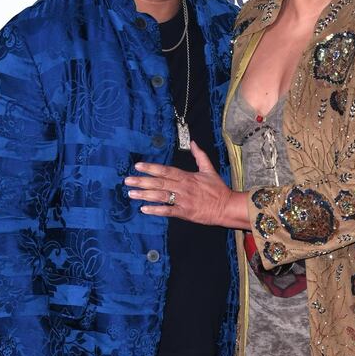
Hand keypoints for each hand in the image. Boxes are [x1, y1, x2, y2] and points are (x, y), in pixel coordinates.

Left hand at [125, 141, 250, 228]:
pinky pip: (168, 211)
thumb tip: (194, 143)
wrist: (227, 207)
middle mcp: (183, 187)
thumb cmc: (218, 189)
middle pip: (159, 183)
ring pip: (161, 196)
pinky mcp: (185, 213)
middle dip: (142, 181)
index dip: (151, 168)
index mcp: (187, 176)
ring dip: (145, 195)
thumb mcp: (209, 169)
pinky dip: (156, 210)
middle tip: (127, 180)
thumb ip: (200, 156)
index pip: (166, 170)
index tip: (138, 166)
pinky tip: (144, 209)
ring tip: (131, 194)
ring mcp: (183, 200)